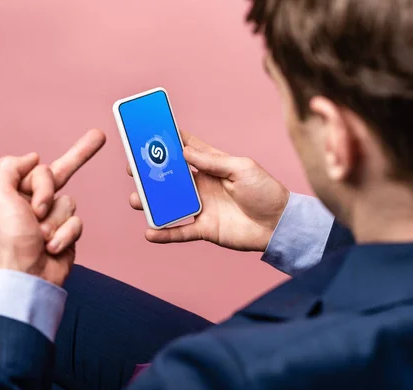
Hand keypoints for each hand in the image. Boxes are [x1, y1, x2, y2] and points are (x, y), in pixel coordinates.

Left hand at [0, 130, 105, 285]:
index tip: (41, 182)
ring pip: (69, 202)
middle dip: (79, 157)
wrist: (26, 277)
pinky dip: (65, 234)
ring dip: (56, 220)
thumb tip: (32, 156)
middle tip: (99, 136)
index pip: (39, 168)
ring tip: (40, 237)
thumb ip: (10, 167)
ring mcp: (52, 218)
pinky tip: (52, 247)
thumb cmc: (9, 240)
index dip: (42, 181)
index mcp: (16, 192)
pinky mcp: (67, 234)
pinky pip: (77, 222)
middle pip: (61, 174)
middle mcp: (33, 202)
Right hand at [128, 131, 288, 251]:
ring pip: (170, 204)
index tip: (148, 133)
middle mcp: (203, 185)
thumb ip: (213, 161)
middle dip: (151, 173)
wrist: (279, 224)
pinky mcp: (204, 228)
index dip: (169, 142)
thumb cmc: (265, 191)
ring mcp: (202, 207)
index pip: (186, 150)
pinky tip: (149, 232)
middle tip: (133, 168)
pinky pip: (180, 231)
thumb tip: (185, 151)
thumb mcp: (241, 168)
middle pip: (171, 178)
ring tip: (136, 200)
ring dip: (152, 202)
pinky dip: (165, 233)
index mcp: (213, 166)